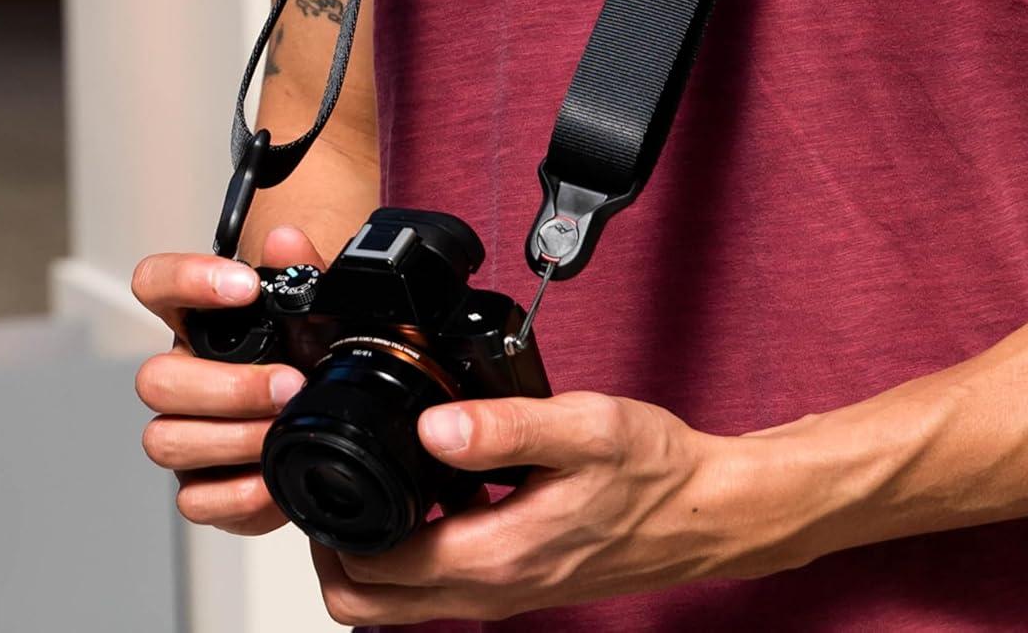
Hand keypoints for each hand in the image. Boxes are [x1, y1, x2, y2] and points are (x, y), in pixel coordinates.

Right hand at [132, 225, 322, 533]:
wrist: (336, 411)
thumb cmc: (314, 353)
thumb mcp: (323, 311)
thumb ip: (305, 270)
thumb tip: (285, 240)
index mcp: (200, 321)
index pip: (155, 282)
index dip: (185, 280)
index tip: (245, 288)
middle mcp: (182, 374)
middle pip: (155, 378)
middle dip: (228, 385)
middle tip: (290, 384)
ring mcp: (185, 431)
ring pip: (165, 439)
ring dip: (232, 438)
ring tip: (284, 431)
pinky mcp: (201, 486)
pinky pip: (193, 498)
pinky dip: (238, 492)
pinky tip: (275, 477)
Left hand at [311, 390, 818, 625]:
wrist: (705, 511)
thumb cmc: (653, 469)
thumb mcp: (581, 428)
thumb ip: (504, 426)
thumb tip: (431, 427)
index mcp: (494, 555)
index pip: (371, 570)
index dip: (327, 525)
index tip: (322, 466)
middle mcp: (489, 590)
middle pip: (367, 601)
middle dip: (331, 545)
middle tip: (332, 476)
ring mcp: (501, 593)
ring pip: (399, 600)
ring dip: (369, 549)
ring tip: (376, 474)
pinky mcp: (515, 581)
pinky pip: (437, 583)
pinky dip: (412, 547)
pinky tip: (432, 484)